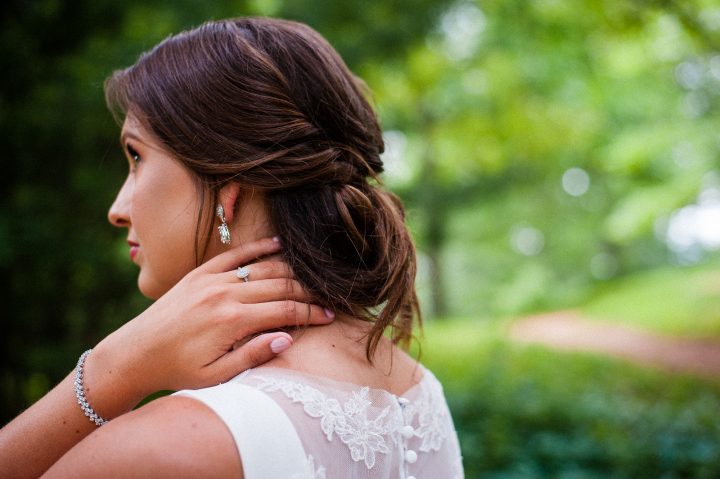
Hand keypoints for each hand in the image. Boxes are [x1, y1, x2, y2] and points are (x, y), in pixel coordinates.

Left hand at [87, 237, 333, 416]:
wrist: (136, 353)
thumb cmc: (178, 370)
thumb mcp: (217, 375)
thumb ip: (253, 355)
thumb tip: (288, 337)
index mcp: (232, 321)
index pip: (285, 311)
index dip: (311, 313)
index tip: (329, 316)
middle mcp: (225, 294)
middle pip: (280, 286)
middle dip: (308, 292)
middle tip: (327, 297)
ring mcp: (212, 279)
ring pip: (263, 268)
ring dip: (291, 271)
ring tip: (310, 278)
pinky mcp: (200, 272)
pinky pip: (236, 255)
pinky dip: (259, 248)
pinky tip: (279, 245)